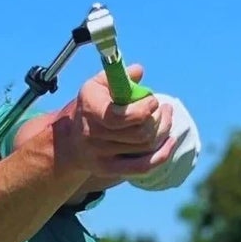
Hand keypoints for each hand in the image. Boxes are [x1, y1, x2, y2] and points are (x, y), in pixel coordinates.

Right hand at [53, 65, 171, 184]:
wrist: (70, 141)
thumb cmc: (90, 107)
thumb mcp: (97, 85)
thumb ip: (117, 75)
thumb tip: (138, 71)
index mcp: (91, 110)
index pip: (121, 117)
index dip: (144, 109)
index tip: (152, 100)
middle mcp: (94, 135)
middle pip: (140, 133)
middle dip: (159, 118)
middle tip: (163, 108)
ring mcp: (101, 156)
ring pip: (146, 147)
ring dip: (163, 130)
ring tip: (165, 117)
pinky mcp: (110, 170)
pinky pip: (143, 167)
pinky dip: (162, 155)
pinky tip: (170, 141)